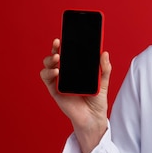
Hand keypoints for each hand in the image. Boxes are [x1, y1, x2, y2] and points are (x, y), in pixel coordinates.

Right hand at [40, 38, 111, 152]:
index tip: (68, 34)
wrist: (92, 118)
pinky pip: (47, 78)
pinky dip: (49, 73)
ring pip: (48, 64)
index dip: (67, 43)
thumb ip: (104, 68)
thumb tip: (104, 53)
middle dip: (56, 47)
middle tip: (59, 42)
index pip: (70, 52)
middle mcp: (66, 72)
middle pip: (57, 55)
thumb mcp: (103, 82)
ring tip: (57, 57)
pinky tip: (56, 72)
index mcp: (77, 68)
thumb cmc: (97, 99)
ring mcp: (59, 80)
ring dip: (50, 59)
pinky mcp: (54, 90)